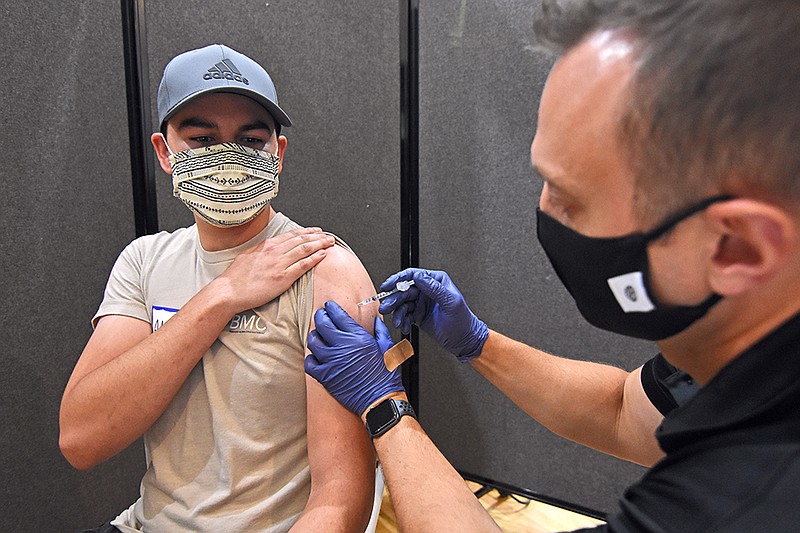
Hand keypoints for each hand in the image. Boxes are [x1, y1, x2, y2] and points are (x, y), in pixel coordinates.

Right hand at [214, 227, 334, 313]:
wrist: (229, 291)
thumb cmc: (236, 277)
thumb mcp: (248, 255)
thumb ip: (261, 249)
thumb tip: (270, 247)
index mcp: (267, 245)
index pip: (292, 235)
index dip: (307, 231)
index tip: (316, 231)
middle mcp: (274, 251)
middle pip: (302, 239)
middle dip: (318, 236)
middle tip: (329, 236)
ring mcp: (279, 264)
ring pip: (305, 249)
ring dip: (320, 244)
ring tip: (330, 243)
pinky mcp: (283, 277)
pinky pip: (303, 265)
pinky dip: (314, 258)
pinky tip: (323, 255)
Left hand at [305, 301, 404, 415]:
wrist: (379, 400)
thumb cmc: (385, 376)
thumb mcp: (388, 347)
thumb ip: (380, 330)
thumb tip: (376, 320)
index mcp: (358, 338)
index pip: (338, 315)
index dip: (331, 308)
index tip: (329, 306)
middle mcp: (343, 347)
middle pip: (322, 324)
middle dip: (320, 316)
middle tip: (321, 315)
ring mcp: (332, 362)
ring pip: (313, 341)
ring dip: (315, 335)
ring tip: (319, 335)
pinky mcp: (325, 376)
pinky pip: (309, 362)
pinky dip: (311, 357)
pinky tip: (316, 357)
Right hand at [378, 268, 487, 362]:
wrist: (464, 340)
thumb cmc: (463, 321)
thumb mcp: (451, 303)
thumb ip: (435, 288)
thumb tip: (419, 277)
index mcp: (436, 281)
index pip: (413, 276)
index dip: (398, 279)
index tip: (388, 286)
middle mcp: (427, 290)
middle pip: (404, 290)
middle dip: (394, 300)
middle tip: (386, 308)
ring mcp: (422, 302)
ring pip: (403, 304)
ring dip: (397, 313)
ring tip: (398, 322)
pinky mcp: (418, 314)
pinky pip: (405, 315)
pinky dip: (403, 321)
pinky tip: (405, 326)